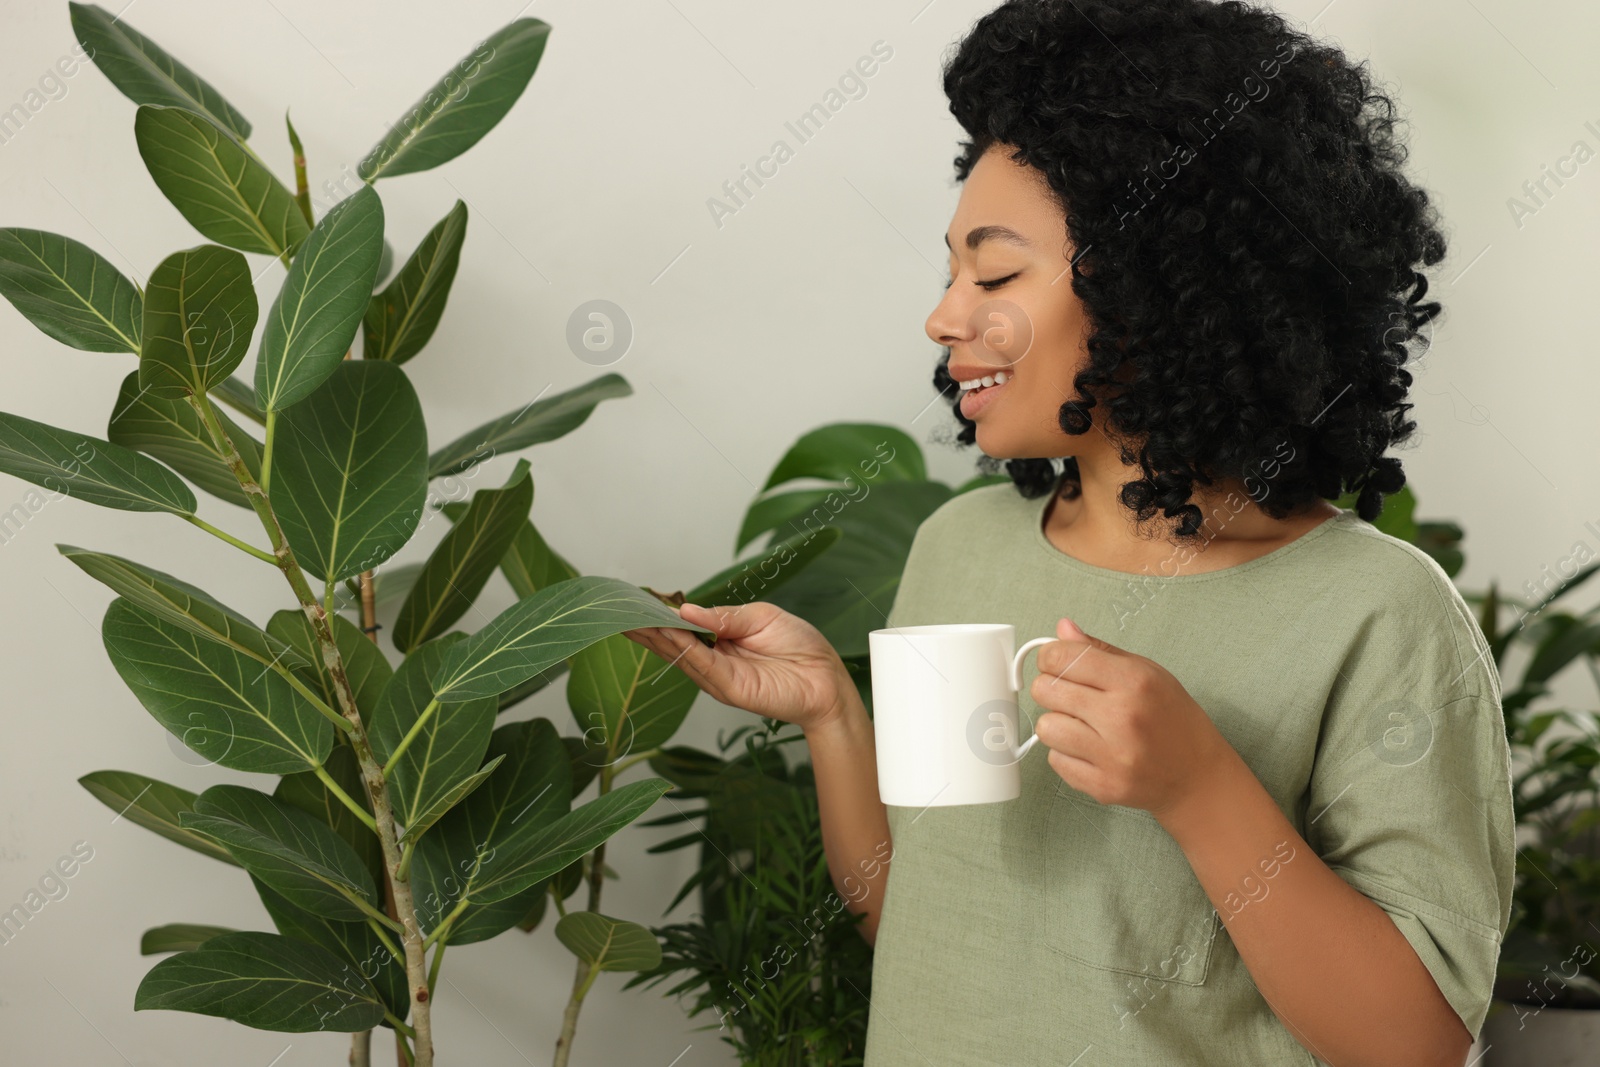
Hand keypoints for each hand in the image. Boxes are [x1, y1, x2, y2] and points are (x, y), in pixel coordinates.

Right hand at [622, 601, 854, 732]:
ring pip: (679, 655)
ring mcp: (718, 677)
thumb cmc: (799, 646)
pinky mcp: (730, 689)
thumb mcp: (760, 618)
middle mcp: (712, 661)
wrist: (827, 677)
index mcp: (718, 642)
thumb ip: (723, 617)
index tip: (631, 602)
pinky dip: (683, 649)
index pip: (678, 629)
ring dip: (656, 636)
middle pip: (669, 644)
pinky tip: (668, 632)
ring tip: (633, 617)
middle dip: (644, 628)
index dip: (656, 617)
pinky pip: (702, 665)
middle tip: (617, 611)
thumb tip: (685, 611)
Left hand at [1030, 617, 1234, 818]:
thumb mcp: (1148, 672)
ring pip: (1045, 727)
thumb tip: (1062, 628)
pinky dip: (1065, 753)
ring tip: (1081, 725)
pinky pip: (1055, 760)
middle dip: (1050, 688)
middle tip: (1069, 695)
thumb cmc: (1174, 719)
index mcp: (1133, 681)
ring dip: (1057, 723)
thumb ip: (1100, 651)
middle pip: (1045, 690)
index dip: (1050, 657)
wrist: (1198, 776)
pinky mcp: (1103, 786)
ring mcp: (1112, 755)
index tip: (1056, 663)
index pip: (1061, 657)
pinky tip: (1089, 749)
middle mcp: (1121, 717)